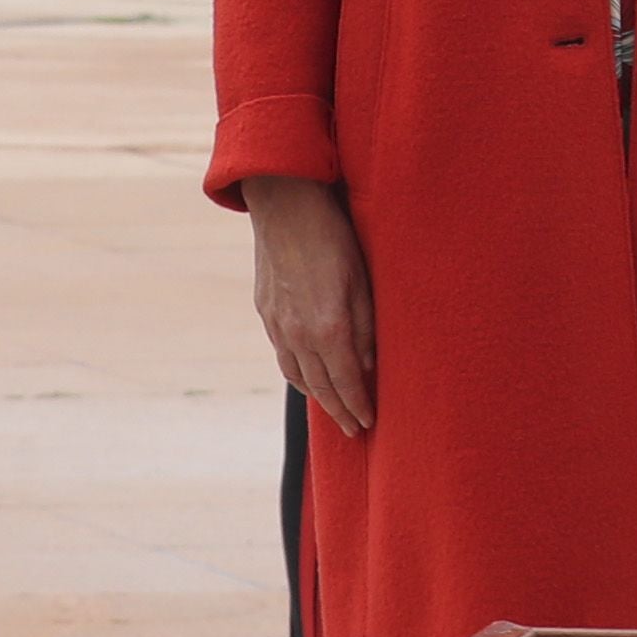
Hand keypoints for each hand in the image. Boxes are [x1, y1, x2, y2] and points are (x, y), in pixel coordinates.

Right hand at [247, 176, 376, 437]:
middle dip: (340, 410)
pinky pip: (283, 356)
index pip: (346, 381)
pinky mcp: (266, 313)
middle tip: (356, 430)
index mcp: (328, 327)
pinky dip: (298, 375)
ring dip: (318, 397)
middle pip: (321, 386)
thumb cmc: (335, 237)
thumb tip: (370, 364)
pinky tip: (308, 378)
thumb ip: (366, 325)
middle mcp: (298, 334)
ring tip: (335, 411)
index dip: (358, 405)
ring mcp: (277, 325)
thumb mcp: (364, 279)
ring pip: (298, 375)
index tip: (369, 424)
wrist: (285, 206)